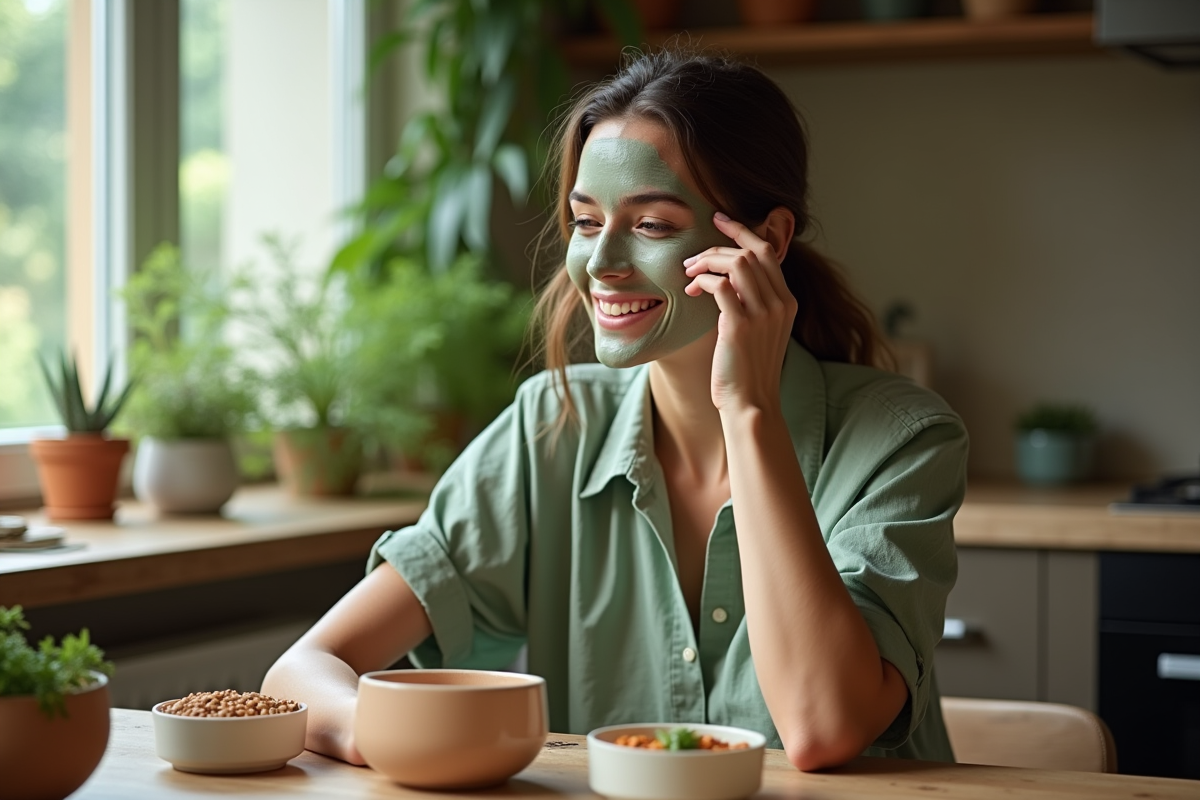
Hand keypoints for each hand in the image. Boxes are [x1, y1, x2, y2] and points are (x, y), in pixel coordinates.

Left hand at [684, 212, 796, 413]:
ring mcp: (763, 314)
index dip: (743, 231)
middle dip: (719, 246)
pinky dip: (703, 281)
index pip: (768, 251)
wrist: (751, 403)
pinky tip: (692, 290)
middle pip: (752, 251)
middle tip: (693, 257)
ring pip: (737, 263)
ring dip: (707, 262)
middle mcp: (780, 304)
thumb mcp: (759, 331)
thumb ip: (751, 303)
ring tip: (689, 273)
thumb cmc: (747, 370)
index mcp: (787, 302)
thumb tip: (725, 280)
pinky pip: (720, 285)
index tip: (720, 220)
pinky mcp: (741, 325)